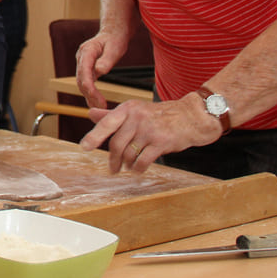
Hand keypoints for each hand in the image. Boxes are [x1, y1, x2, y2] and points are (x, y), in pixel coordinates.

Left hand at [80, 95, 223, 173]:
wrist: (192, 116)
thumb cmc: (161, 115)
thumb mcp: (136, 109)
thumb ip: (113, 114)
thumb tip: (90, 114)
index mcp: (129, 108)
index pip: (107, 123)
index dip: (94, 136)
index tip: (84, 147)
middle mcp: (137, 117)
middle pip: (117, 144)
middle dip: (112, 159)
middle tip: (112, 168)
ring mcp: (150, 130)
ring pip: (129, 154)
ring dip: (126, 164)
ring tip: (129, 166)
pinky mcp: (161, 142)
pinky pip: (143, 161)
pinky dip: (138, 168)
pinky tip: (139, 169)